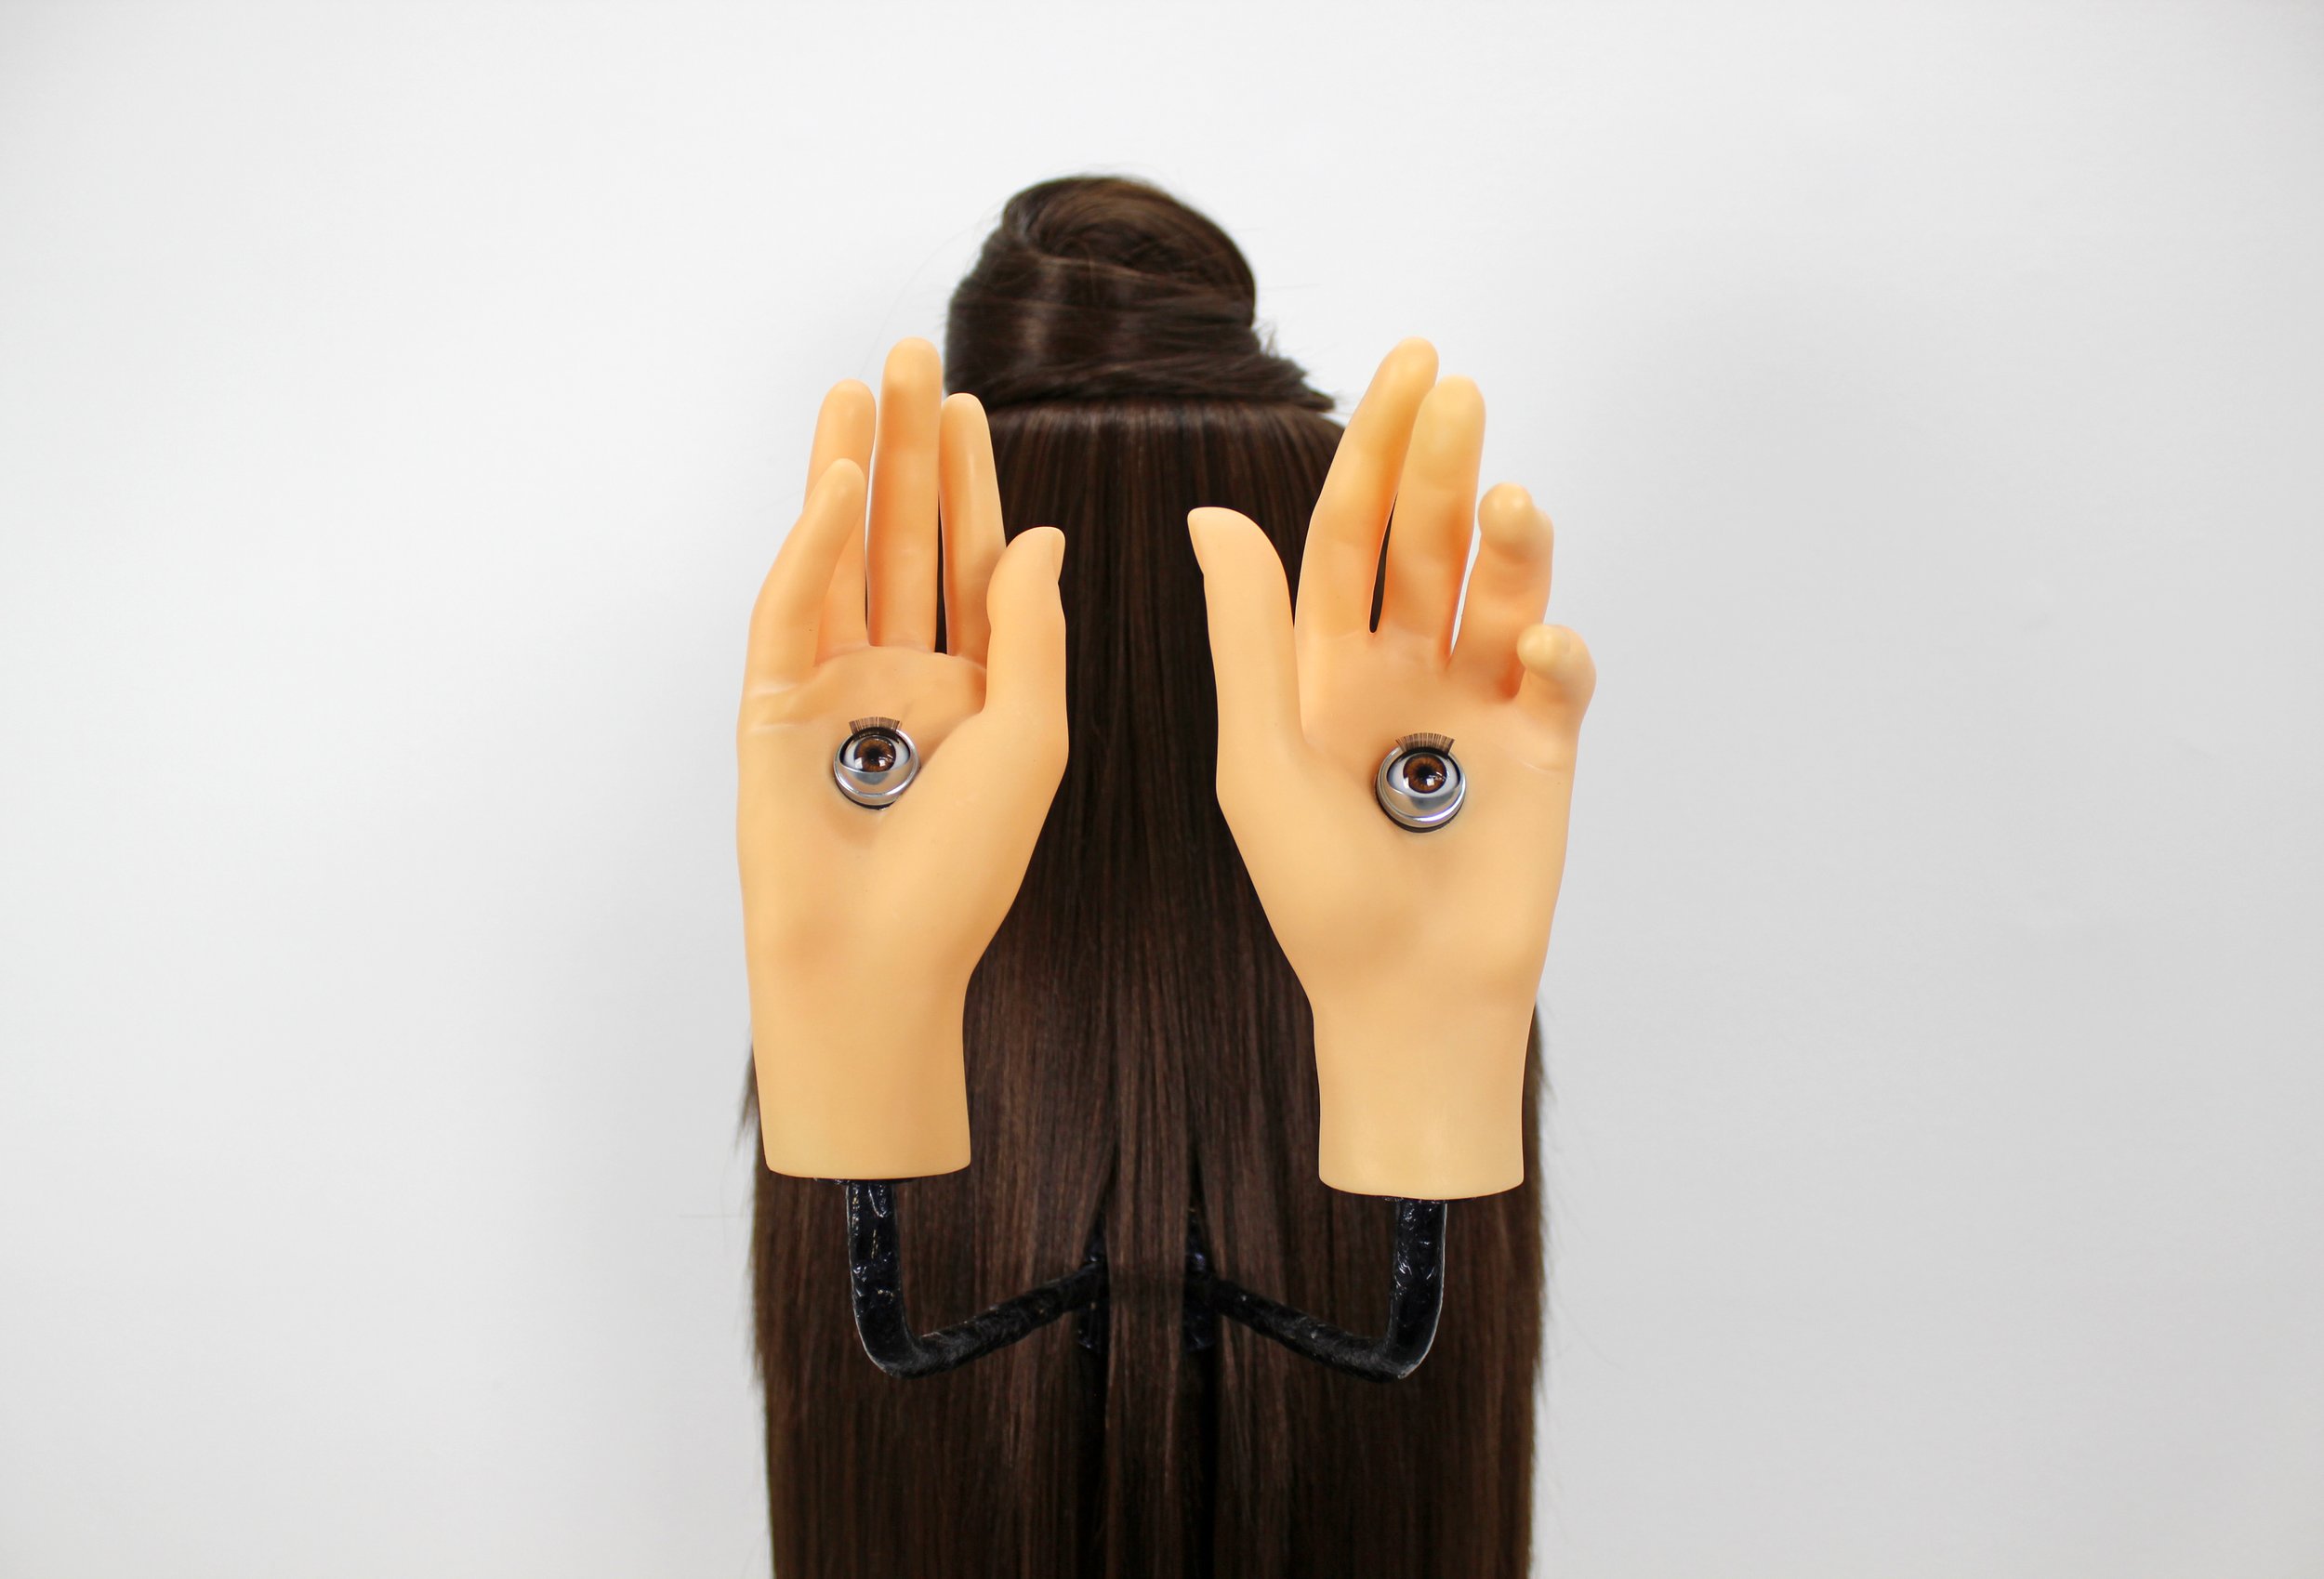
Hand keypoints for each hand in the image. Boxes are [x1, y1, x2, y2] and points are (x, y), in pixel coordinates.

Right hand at [739, 338, 1067, 1178]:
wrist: (879, 962)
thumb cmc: (966, 873)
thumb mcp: (1030, 738)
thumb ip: (1030, 631)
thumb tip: (1039, 533)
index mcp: (970, 690)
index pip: (972, 562)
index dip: (972, 482)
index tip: (970, 405)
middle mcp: (901, 677)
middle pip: (906, 538)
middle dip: (907, 447)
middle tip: (908, 352)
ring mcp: (831, 687)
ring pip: (842, 555)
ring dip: (848, 469)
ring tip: (856, 383)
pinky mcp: (770, 705)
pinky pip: (790, 608)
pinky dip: (811, 544)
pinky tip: (837, 482)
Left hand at [1187, 338, 1594, 1197]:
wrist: (1402, 1002)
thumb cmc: (1316, 897)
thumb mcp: (1260, 758)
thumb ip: (1247, 636)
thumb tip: (1212, 512)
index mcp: (1325, 663)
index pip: (1350, 533)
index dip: (1375, 450)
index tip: (1409, 368)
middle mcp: (1404, 668)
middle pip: (1427, 543)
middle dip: (1442, 466)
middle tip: (1458, 392)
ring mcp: (1478, 704)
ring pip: (1502, 591)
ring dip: (1512, 542)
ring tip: (1511, 500)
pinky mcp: (1544, 747)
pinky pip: (1558, 675)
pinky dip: (1554, 650)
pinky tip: (1537, 650)